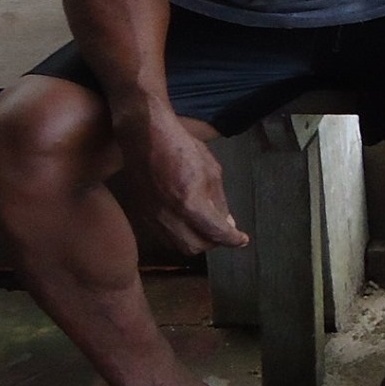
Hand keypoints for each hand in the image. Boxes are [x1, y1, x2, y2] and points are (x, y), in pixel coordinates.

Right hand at [119, 111, 247, 255]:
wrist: (146, 139)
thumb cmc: (183, 148)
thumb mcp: (212, 170)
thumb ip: (219, 200)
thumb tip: (227, 223)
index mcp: (189, 202)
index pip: (215, 232)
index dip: (232, 239)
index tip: (242, 240)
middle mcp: (169, 216)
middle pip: (196, 246)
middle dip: (214, 242)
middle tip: (224, 231)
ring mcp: (153, 218)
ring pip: (179, 246)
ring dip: (197, 241)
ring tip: (208, 228)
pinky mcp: (143, 216)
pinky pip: (165, 237)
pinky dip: (181, 236)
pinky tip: (189, 224)